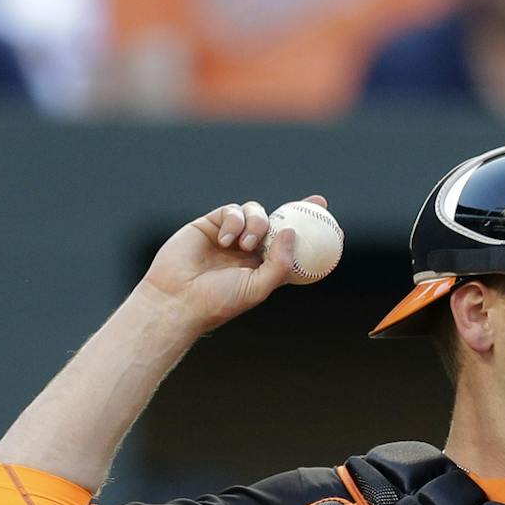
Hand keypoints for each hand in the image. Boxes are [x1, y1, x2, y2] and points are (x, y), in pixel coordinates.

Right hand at [138, 194, 326, 334]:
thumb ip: (279, 263)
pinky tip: (226, 241)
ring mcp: (231, 234)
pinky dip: (234, 222)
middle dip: (296, 210)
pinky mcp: (212, 223)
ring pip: (256, 213)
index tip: (326, 216)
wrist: (179, 298)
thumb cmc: (218, 301)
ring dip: (257, 224)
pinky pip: (232, 211)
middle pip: (277, 222)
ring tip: (246, 246)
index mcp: (263, 266)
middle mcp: (250, 249)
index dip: (307, 229)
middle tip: (314, 204)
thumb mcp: (257, 288)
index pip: (290, 244)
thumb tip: (293, 233)